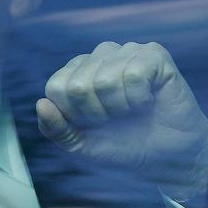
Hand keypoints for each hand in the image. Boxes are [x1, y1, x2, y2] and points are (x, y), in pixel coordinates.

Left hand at [36, 41, 207, 200]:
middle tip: (116, 118)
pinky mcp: (154, 54)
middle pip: (79, 86)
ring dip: (120, 108)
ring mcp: (127, 51)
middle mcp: (100, 55)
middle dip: (97, 114)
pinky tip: (148, 101)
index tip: (93, 123)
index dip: (74, 115)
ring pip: (106, 80)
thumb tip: (41, 104)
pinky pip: (134, 74)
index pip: (56, 87)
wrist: (167, 156)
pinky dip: (140, 99)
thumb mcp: (81, 144)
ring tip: (132, 110)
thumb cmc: (123, 144)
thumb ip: (55, 128)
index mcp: (77, 71)